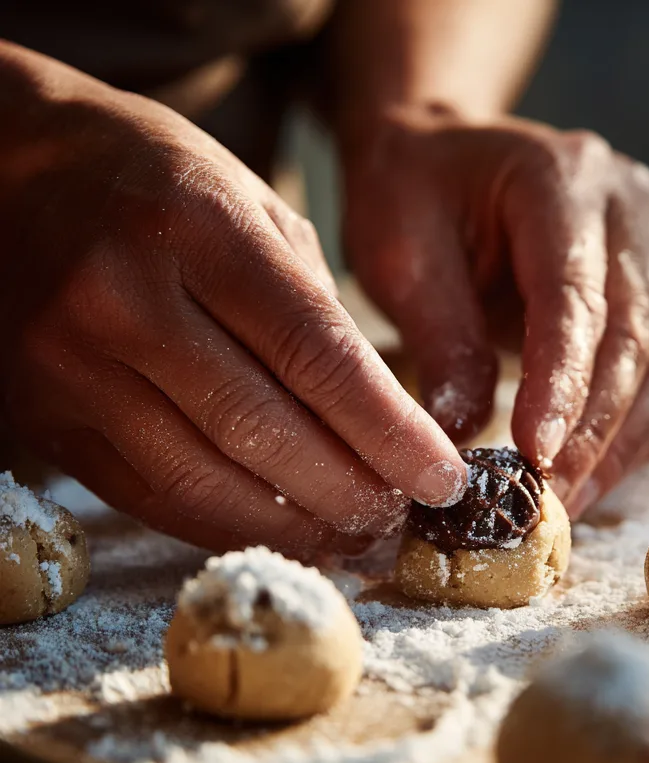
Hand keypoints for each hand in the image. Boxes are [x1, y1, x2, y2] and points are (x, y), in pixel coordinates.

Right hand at [0, 45, 465, 558]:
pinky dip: (229, 528)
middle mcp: (124, 297)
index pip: (317, 357)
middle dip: (351, 493)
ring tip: (354, 542)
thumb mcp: (254, 210)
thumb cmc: (158, 185)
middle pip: (263, 432)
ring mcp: (71, 364)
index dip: (390, 435)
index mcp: (199, 227)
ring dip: (295, 528)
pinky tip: (283, 534)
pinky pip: (151, 499)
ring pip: (204, 484)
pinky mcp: (45, 417)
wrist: (15, 172)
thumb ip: (318, 314)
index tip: (444, 480)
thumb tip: (383, 429)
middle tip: (402, 521)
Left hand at [342, 104, 648, 515]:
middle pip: (637, 338)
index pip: (576, 297)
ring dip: (621, 444)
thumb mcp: (400, 253)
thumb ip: (440, 339)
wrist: (441, 155)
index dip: (563, 384)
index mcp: (561, 178)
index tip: (536, 456)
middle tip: (549, 501)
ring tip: (569, 503)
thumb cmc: (411, 193)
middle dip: (595, 433)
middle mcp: (628, 210)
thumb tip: (466, 438)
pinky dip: (631, 431)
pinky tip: (593, 474)